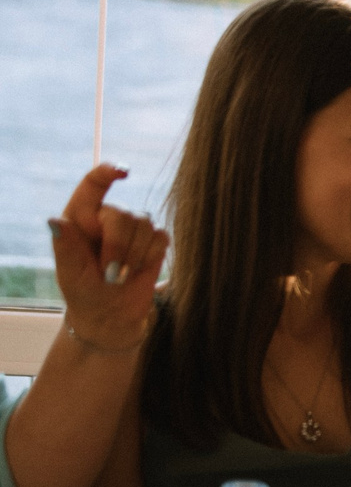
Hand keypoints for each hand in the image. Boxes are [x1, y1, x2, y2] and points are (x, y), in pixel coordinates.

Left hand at [50, 164, 165, 348]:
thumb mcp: (69, 271)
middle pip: (123, 214)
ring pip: (145, 224)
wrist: (111, 315)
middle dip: (118, 246)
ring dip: (134, 255)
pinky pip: (160, 238)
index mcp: (81, 217)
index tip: (121, 172)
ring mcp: (133, 230)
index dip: (106, 173)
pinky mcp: (154, 243)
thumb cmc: (83, 292)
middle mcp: (107, 218)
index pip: (92, 185)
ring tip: (121, 276)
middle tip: (109, 273)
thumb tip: (55, 221)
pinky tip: (138, 271)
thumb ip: (65, 245)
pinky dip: (150, 257)